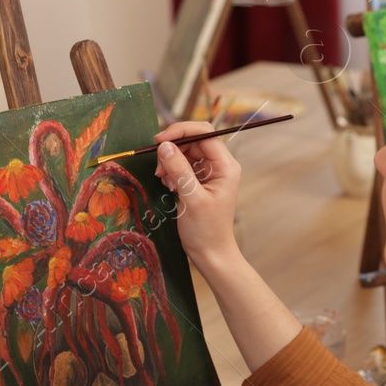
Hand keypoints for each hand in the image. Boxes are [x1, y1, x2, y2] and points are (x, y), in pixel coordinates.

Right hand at [153, 121, 241, 269]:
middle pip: (193, 141)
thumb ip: (179, 170)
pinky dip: (171, 171)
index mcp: (226, 166)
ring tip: (164, 181)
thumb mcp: (191, 199)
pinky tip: (169, 186)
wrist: (210, 253)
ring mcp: (210, 172)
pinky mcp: (199, 180)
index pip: (204, 133)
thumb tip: (164, 146)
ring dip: (170, 162)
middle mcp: (220, 165)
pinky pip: (182, 165)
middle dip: (172, 150)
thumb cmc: (206, 230)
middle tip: (159, 168)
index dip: (180, 132)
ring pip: (185, 152)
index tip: (159, 141)